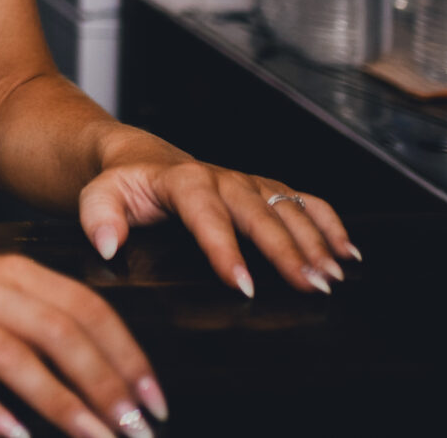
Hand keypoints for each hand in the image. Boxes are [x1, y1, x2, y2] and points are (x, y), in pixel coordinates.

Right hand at [0, 237, 164, 437]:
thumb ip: (35, 309)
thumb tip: (103, 365)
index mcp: (9, 270)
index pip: (86, 310)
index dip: (127, 357)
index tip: (154, 401)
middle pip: (59, 335)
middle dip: (105, 388)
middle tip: (133, 431)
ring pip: (14, 358)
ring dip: (61, 405)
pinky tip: (12, 435)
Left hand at [77, 135, 356, 297]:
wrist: (136, 159)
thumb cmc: (122, 183)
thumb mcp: (98, 195)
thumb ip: (98, 215)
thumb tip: (107, 243)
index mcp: (183, 180)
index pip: (206, 214)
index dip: (225, 249)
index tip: (242, 284)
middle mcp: (222, 179)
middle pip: (259, 215)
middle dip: (286, 251)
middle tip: (309, 286)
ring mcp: (247, 184)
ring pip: (288, 208)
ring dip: (314, 242)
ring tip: (331, 277)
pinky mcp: (264, 190)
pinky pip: (304, 201)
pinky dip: (329, 223)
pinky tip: (348, 252)